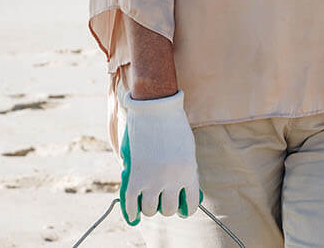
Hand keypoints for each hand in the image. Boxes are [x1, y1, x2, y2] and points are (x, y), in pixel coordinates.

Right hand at [117, 90, 199, 223]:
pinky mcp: (135, 176)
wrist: (154, 106)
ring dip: (150, 208)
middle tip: (163, 200)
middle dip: (166, 206)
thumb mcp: (186, 149)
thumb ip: (184, 171)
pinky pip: (132, 203)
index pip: (191, 203)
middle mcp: (172, 180)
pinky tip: (134, 216)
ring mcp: (152, 180)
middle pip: (169, 209)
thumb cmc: (172, 124)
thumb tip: (180, 194)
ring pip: (151, 209)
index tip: (182, 209)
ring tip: (149, 202)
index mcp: (189, 172)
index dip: (186, 208)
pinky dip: (132, 212)